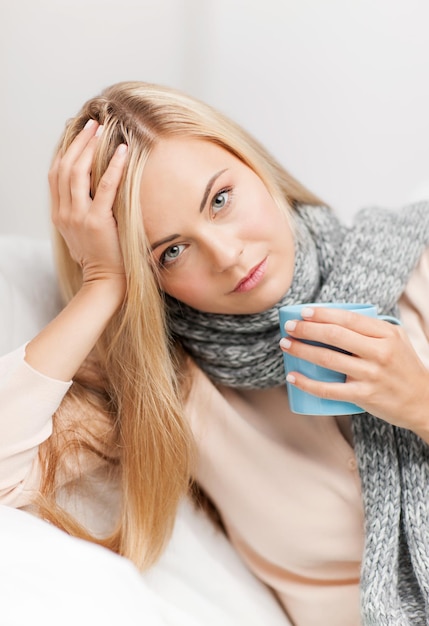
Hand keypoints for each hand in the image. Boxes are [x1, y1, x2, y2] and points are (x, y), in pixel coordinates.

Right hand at [49, 120, 127, 290]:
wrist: (105, 281)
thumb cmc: (101, 259)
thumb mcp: (81, 233)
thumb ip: (80, 212)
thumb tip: (92, 191)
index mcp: (59, 214)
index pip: (55, 175)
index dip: (65, 151)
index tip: (78, 134)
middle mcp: (64, 213)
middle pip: (64, 168)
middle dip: (77, 142)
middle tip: (91, 124)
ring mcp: (78, 217)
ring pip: (78, 173)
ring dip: (90, 147)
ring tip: (102, 130)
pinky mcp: (97, 222)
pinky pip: (105, 188)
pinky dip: (114, 167)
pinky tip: (122, 151)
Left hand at [279, 306, 428, 434]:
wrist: (424, 401)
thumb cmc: (403, 367)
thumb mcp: (395, 340)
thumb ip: (371, 328)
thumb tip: (334, 318)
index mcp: (386, 334)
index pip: (348, 319)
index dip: (322, 314)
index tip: (303, 313)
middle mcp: (379, 352)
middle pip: (334, 336)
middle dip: (306, 329)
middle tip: (289, 327)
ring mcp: (372, 375)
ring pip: (328, 360)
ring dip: (301, 351)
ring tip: (286, 345)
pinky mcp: (365, 396)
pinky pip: (329, 390)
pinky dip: (308, 383)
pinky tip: (293, 377)